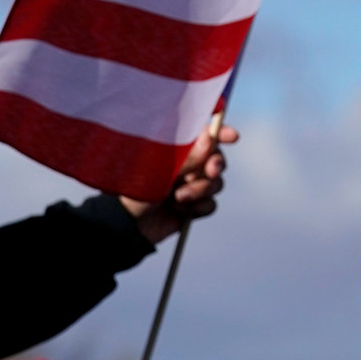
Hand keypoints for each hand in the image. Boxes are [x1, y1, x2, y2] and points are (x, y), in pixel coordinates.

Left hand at [119, 121, 239, 242]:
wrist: (128, 226)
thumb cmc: (135, 192)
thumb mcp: (161, 171)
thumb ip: (188, 157)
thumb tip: (209, 138)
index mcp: (175, 151)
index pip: (202, 135)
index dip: (220, 133)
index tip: (232, 136)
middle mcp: (186, 166)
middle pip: (216, 159)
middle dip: (216, 165)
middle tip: (211, 171)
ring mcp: (191, 187)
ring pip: (216, 184)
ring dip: (201, 191)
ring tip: (179, 198)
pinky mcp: (194, 207)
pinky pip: (211, 205)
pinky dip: (198, 208)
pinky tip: (180, 211)